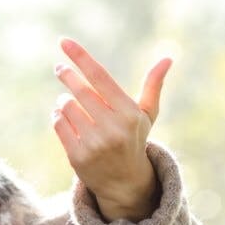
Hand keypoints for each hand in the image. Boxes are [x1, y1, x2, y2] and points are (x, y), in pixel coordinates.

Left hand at [52, 37, 168, 221]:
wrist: (124, 182)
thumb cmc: (134, 139)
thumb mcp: (146, 115)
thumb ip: (153, 86)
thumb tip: (167, 58)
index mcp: (130, 114)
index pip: (101, 78)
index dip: (81, 58)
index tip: (63, 42)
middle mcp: (113, 128)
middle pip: (80, 92)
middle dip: (67, 76)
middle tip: (59, 68)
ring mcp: (94, 144)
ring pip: (65, 108)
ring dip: (63, 101)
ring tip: (69, 102)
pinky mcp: (77, 156)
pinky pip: (58, 125)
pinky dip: (57, 117)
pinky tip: (62, 116)